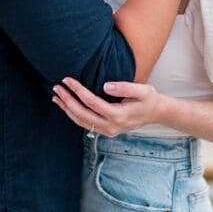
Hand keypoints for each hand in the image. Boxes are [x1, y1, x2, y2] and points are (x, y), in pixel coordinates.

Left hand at [52, 78, 166, 137]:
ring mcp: (108, 131)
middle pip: (82, 114)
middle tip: (56, 88)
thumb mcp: (142, 90)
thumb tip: (105, 86)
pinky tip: (67, 106)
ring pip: (81, 122)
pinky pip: (86, 124)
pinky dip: (74, 115)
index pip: (91, 102)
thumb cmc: (149, 99)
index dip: (77, 90)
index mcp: (118, 115)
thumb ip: (124, 87)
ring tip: (56, 97)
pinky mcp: (106, 130)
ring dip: (67, 109)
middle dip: (67, 101)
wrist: (156, 113)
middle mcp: (110, 126)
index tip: (67, 80)